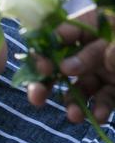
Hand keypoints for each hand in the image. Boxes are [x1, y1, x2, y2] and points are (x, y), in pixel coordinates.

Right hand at [26, 8, 114, 122]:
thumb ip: (102, 50)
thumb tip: (68, 66)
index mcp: (101, 26)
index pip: (68, 30)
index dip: (50, 47)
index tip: (42, 65)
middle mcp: (99, 47)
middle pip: (63, 62)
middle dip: (48, 81)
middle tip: (37, 96)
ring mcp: (106, 70)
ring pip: (79, 87)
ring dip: (72, 103)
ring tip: (74, 116)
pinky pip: (100, 101)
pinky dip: (97, 111)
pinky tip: (99, 117)